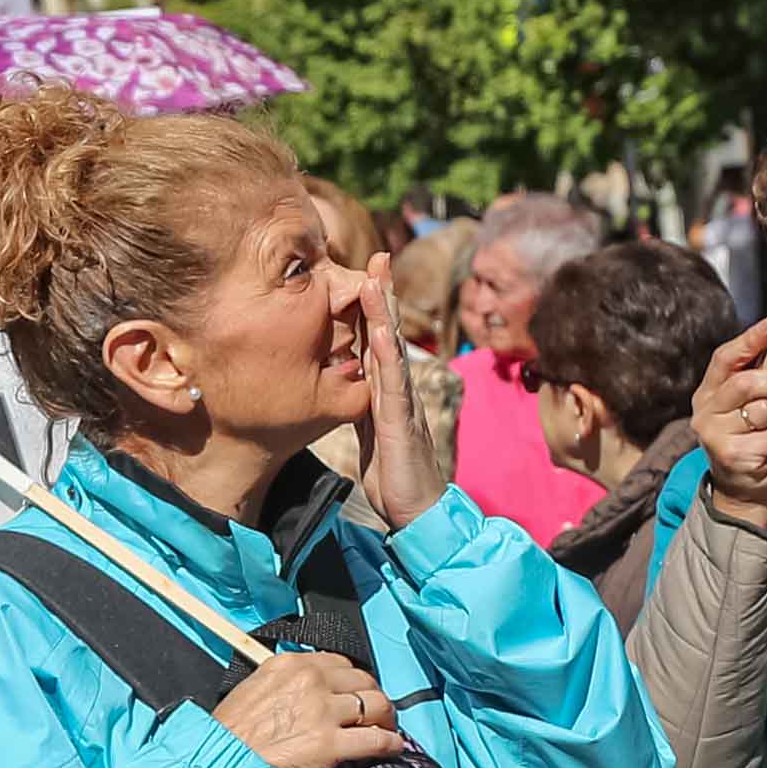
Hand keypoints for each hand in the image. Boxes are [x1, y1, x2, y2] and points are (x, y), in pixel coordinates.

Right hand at [211, 650, 407, 767]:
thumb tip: (308, 688)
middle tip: (377, 712)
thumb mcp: (254, 686)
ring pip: (376, 707)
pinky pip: (376, 740)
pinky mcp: (331, 744)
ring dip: (386, 719)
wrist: (221, 761)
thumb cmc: (231, 731)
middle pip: (364, 682)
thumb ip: (285, 680)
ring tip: (386, 728)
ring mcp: (323, 712)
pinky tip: (393, 746)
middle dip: (375, 697)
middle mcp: (311, 682)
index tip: (356, 691)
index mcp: (292, 664)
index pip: (341, 663)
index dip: (354, 679)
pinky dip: (390, 743)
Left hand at [346, 258, 440, 530]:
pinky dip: (387, 357)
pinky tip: (379, 334)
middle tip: (378, 255)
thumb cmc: (394, 474)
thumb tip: (350, 383)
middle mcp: (400, 390)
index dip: (372, 307)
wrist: (415, 512)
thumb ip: (363, 404)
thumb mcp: (370, 431)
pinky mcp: (402, 423)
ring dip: (385, 314)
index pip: (378, 340)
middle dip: (385, 294)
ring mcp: (404, 403)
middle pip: (391, 333)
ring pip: (393, 351)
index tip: (364, 271)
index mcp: (388, 390)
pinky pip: (393, 385)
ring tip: (376, 280)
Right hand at [694, 314, 766, 521]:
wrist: (742, 487)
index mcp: (708, 393)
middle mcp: (705, 413)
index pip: (724, 359)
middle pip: (747, 382)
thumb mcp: (753, 402)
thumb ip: (762, 373)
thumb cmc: (751, 435)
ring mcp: (716, 436)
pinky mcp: (733, 456)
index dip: (749, 340)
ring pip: (764, 410)